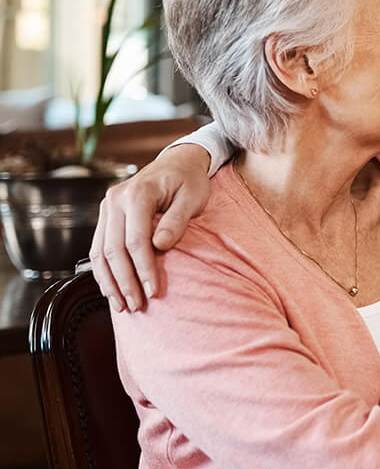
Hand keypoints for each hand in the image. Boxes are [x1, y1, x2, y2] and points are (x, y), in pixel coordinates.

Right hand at [89, 144, 211, 312]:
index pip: (136, 240)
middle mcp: (115, 200)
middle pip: (114, 249)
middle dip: (125, 281)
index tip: (154, 290)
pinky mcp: (107, 216)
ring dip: (109, 281)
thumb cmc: (189, 180)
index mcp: (138, 193)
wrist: (178, 162)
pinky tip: (112, 289)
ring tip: (122, 305)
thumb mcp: (193, 196)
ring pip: (100, 252)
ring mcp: (107, 208)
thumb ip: (177, 220)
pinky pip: (98, 247)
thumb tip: (160, 246)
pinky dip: (103, 271)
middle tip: (137, 306)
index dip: (144, 268)